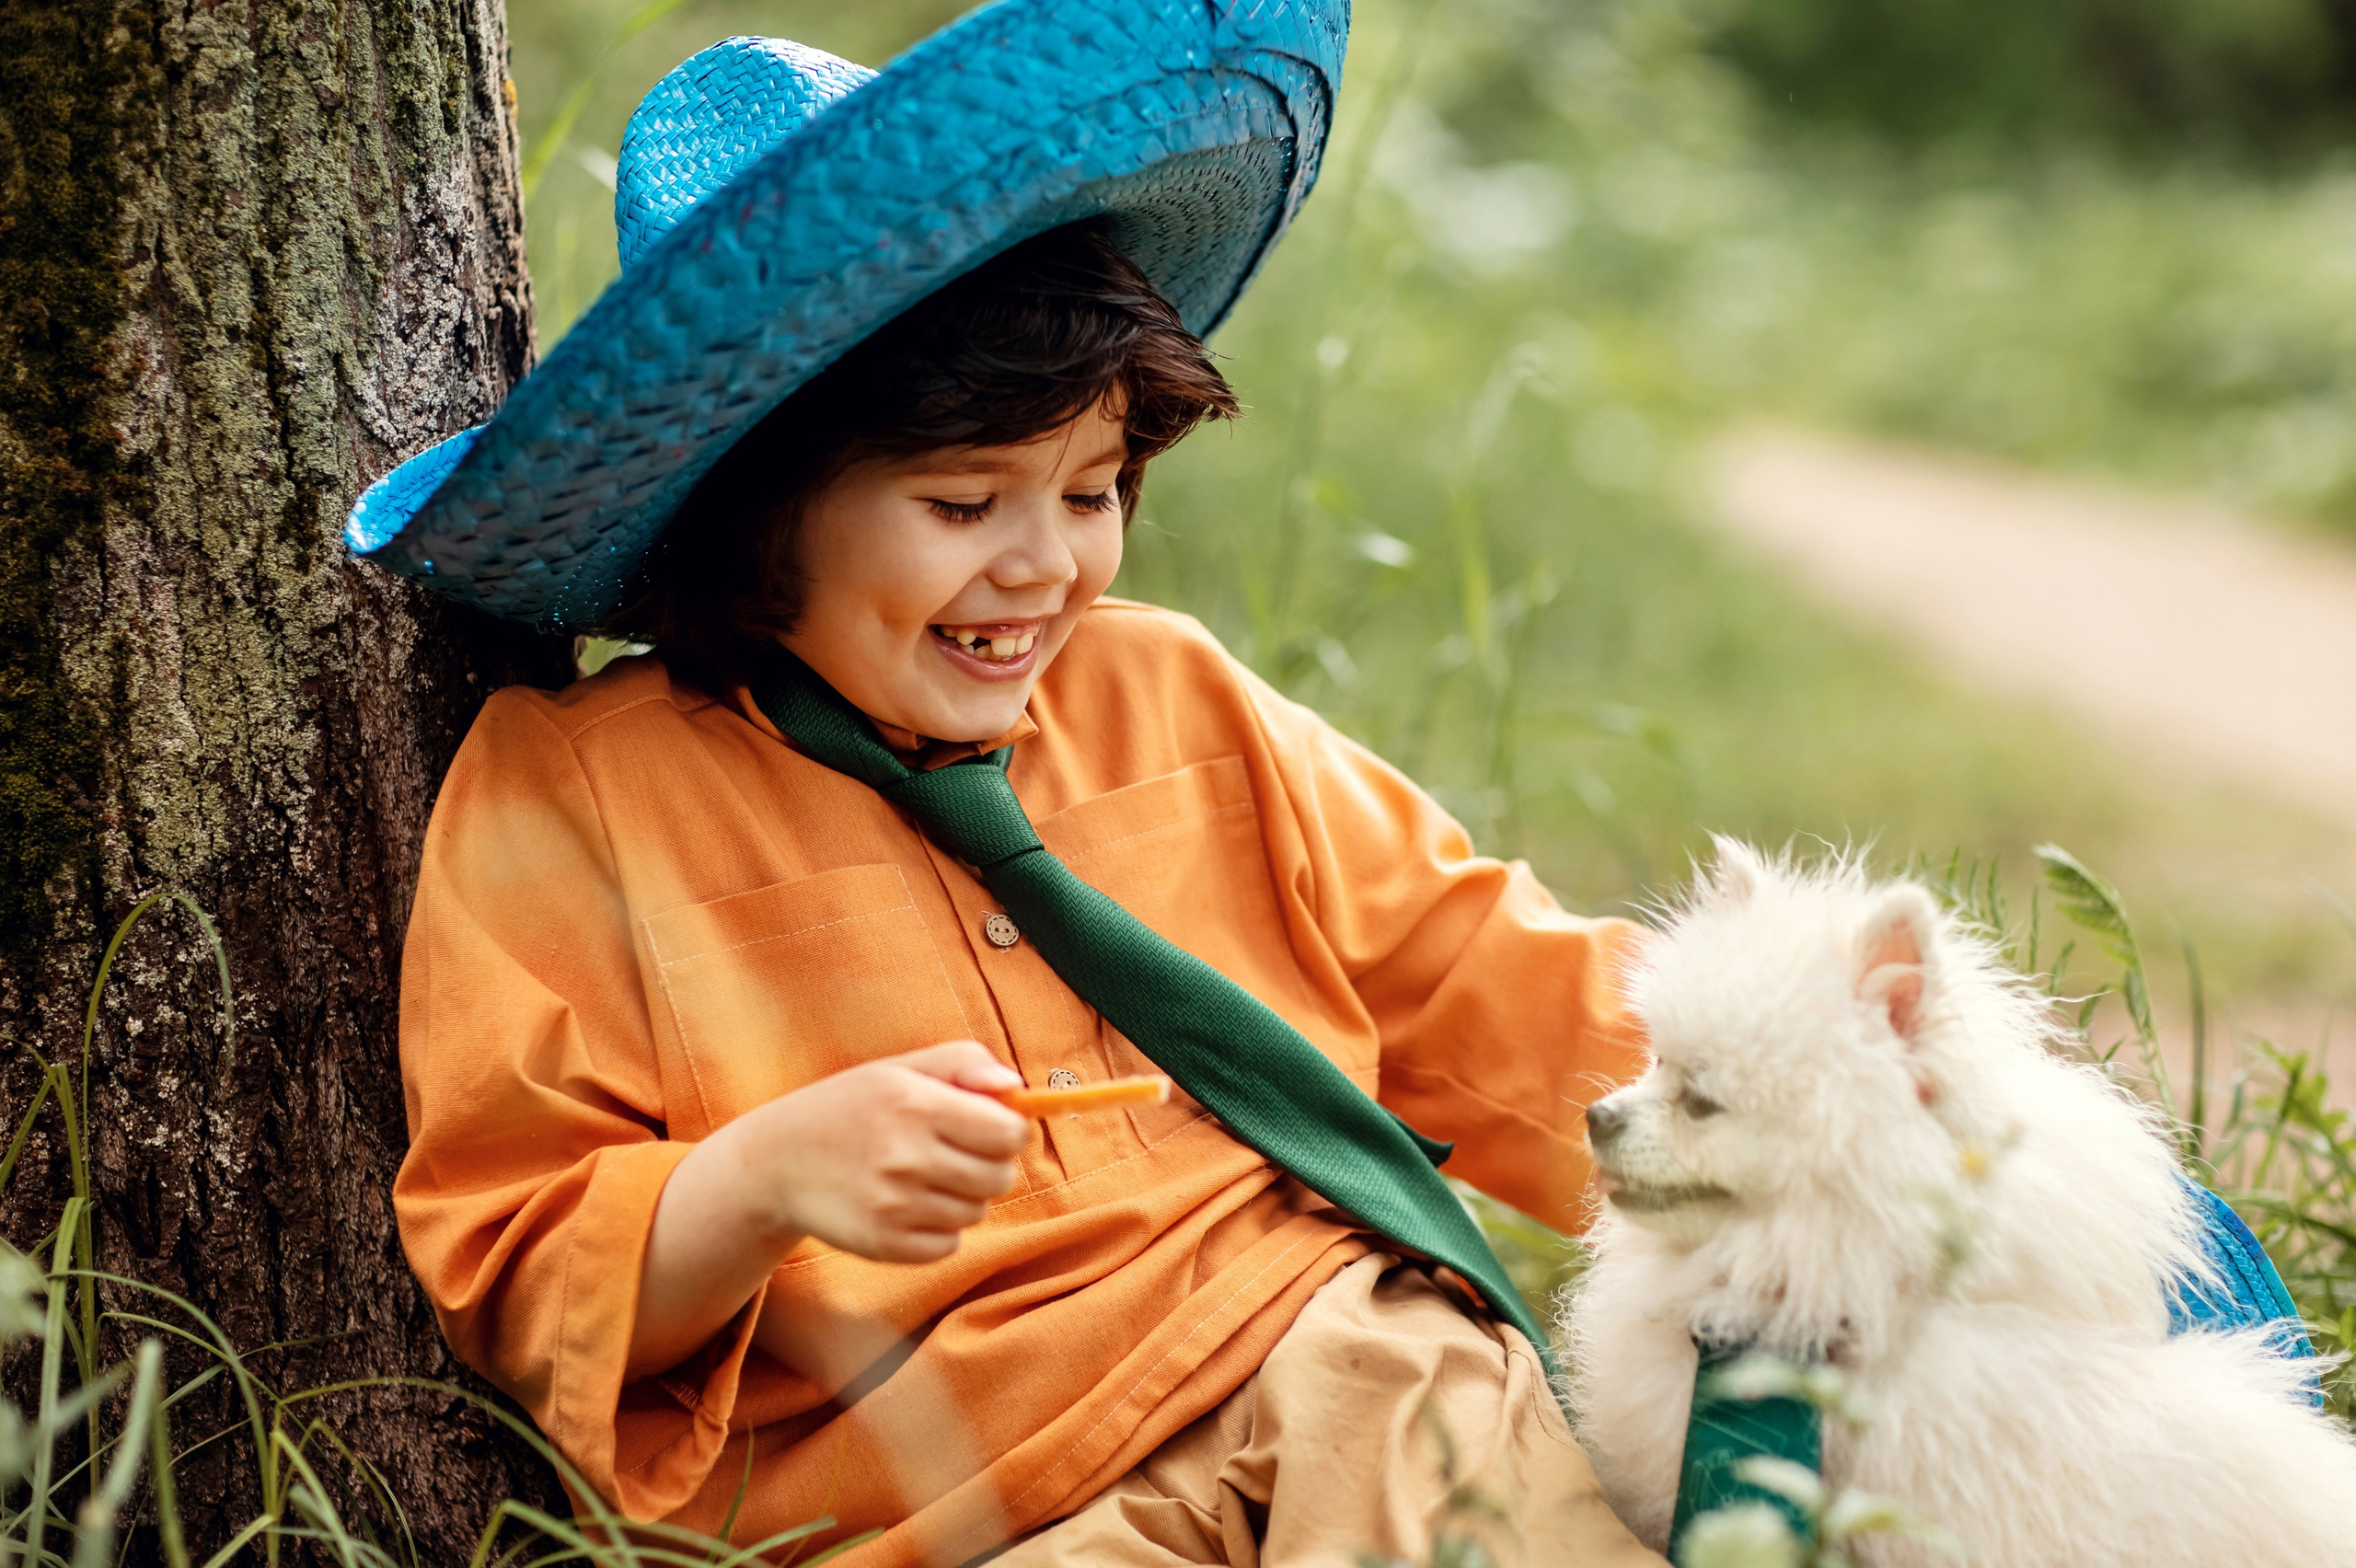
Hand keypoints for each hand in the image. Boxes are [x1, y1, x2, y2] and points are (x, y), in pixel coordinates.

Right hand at [733, 1039, 1030, 1262]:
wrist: (778, 1161)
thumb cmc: (853, 1106)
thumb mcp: (902, 1068)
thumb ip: (965, 1063)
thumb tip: (1016, 1087)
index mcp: (916, 1104)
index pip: (1010, 1133)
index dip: (1010, 1130)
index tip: (990, 1126)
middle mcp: (906, 1157)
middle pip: (1000, 1176)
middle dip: (991, 1164)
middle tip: (956, 1151)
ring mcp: (894, 1206)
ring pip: (976, 1212)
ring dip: (962, 1196)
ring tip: (922, 1176)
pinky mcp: (884, 1245)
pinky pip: (949, 1245)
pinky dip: (938, 1229)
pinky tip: (907, 1205)